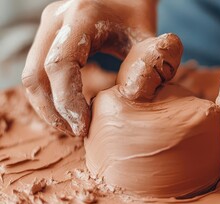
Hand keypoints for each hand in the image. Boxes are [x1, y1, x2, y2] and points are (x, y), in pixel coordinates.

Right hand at [21, 0, 180, 136]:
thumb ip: (151, 65)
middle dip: (53, 110)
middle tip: (77, 132)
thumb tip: (135, 96)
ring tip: (73, 126)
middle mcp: (57, 18)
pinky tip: (69, 111)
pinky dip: (48, 95)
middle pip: (36, 74)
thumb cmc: (139, 18)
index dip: (68, 101)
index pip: (60, 65)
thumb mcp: (149, 38)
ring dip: (47, 106)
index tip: (84, 126)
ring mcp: (48, 26)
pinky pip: (36, 71)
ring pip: (30, 75)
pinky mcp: (47, 35)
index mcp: (83, 16)